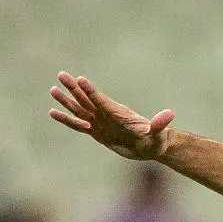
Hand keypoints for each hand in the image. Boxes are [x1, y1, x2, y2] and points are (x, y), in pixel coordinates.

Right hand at [48, 73, 174, 160]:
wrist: (151, 146)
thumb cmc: (157, 140)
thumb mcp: (159, 134)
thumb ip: (160, 125)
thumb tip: (169, 115)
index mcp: (119, 113)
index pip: (102, 101)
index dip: (92, 91)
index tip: (81, 79)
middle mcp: (107, 114)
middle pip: (87, 99)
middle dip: (74, 88)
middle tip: (61, 75)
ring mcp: (100, 122)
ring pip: (80, 109)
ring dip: (66, 100)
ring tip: (53, 90)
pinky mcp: (96, 132)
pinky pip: (78, 125)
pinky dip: (66, 119)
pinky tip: (53, 112)